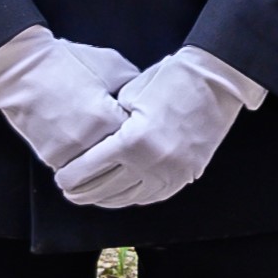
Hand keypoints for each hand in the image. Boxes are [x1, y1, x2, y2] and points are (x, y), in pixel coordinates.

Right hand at [0, 28, 142, 174]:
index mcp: (107, 118)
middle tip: (132, 149)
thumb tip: (151, 101)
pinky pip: (76, 169)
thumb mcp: (112, 65)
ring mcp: (67, 153)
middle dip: (126, 155)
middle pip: (119, 162)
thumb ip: (135, 85)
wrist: (22, 69)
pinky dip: (83, 164)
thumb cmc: (67, 63)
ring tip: (111, 153)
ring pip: (97, 172)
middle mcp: (88, 141)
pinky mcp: (50, 157)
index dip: (143, 134)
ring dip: (105, 165)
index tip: (145, 130)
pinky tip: (87, 151)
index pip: (138, 140)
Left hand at [58, 48, 259, 209]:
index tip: (61, 179)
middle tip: (71, 192)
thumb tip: (97, 141)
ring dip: (108, 199)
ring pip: (130, 197)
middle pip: (107, 189)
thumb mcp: (131, 96)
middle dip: (84, 193)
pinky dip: (134, 197)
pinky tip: (123, 194)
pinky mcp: (186, 174)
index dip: (71, 177)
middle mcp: (151, 163)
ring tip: (93, 197)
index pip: (90, 169)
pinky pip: (154, 195)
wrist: (215, 81)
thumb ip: (112, 122)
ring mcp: (172, 172)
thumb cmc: (171, 78)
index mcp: (132, 141)